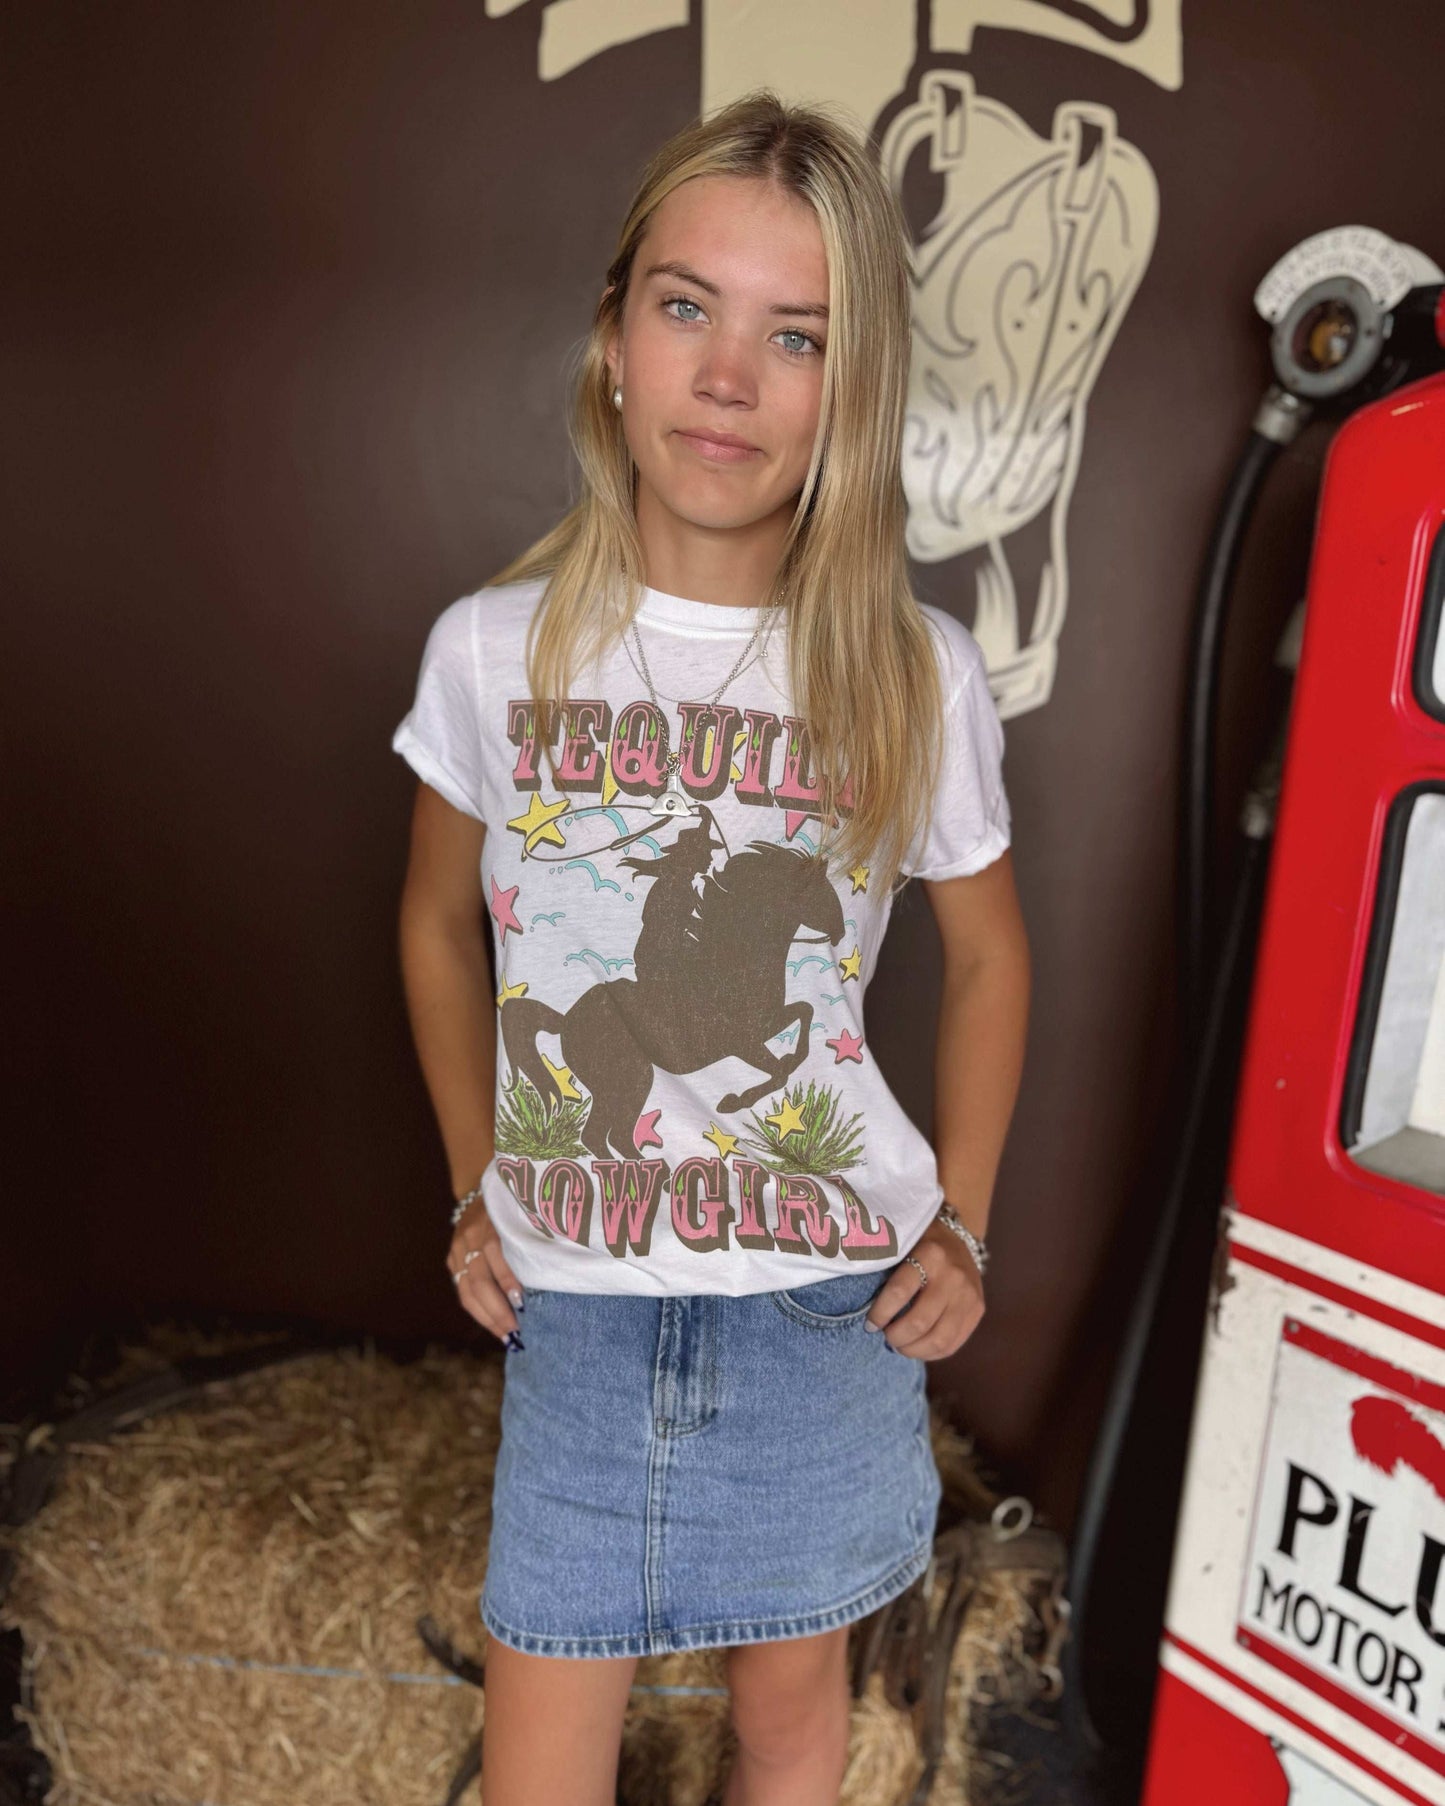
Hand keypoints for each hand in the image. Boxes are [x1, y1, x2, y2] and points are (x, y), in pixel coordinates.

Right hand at [447, 1197, 525, 1344]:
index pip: (494, 1251)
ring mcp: (457, 1246)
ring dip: (486, 1316)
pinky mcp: (451, 1257)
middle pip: (478, 1278)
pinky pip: (461, 1289)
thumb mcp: (526, 1210)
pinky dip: (478, 1309)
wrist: (479, 1183)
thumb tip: (552, 1273)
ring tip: (505, 1335)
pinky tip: (493, 1324)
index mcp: (491, 1218)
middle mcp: (470, 1233)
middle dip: (496, 1309)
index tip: (522, 1303)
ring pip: (466, 1289)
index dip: (507, 1278)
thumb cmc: (517, 1202)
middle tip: (516, 1332)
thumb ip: (533, 1236)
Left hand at [867, 1219, 984, 1360]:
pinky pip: (953, 1344)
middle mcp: (953, 1275)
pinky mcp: (978, 1310)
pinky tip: (917, 1347)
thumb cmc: (919, 1244)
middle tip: (885, 1336)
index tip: (870, 1324)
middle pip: (919, 1322)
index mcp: (930, 1254)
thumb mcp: (903, 1243)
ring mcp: (969, 1294)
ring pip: (939, 1339)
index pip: (899, 1292)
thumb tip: (866, 1307)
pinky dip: (931, 1353)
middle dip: (896, 1337)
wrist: (958, 1239)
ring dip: (913, 1350)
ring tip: (899, 1345)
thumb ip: (884, 1266)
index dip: (880, 1314)